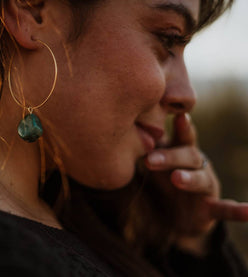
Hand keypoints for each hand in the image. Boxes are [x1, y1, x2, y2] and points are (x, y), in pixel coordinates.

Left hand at [144, 113, 247, 254]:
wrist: (172, 216)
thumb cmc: (160, 181)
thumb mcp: (151, 164)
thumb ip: (145, 148)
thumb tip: (126, 129)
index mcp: (180, 152)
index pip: (180, 137)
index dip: (182, 126)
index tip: (178, 116)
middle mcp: (196, 165)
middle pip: (188, 155)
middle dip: (170, 157)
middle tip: (149, 160)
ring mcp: (206, 186)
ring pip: (201, 179)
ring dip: (190, 178)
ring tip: (176, 179)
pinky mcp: (211, 209)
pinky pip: (226, 209)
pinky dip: (238, 211)